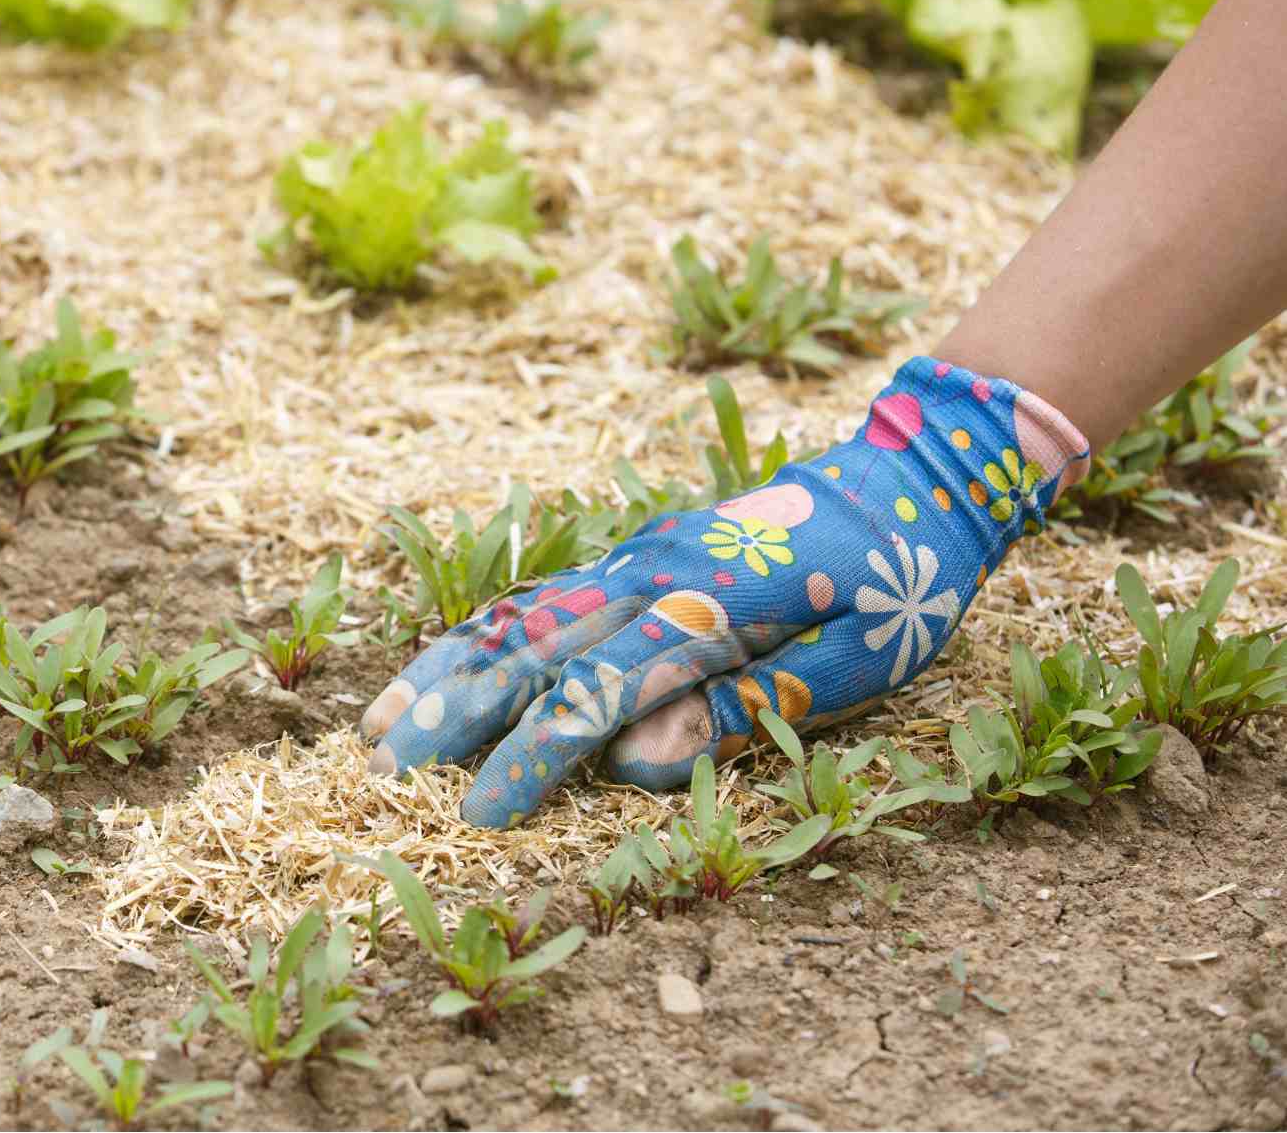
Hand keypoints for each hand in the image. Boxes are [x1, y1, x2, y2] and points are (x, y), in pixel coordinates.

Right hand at [361, 358, 1090, 827]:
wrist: (912, 477)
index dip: (534, 757)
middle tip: (381, 767)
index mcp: (707, 606)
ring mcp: (636, 556)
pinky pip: (542, 594)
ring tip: (379, 721)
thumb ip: (741, 706)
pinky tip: (444, 666)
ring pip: (519, 614)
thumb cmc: (899, 584)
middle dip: (453, 710)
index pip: (597, 693)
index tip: (479, 814)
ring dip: (446, 668)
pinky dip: (482, 633)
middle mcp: (653, 573)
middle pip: (532, 647)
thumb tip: (637, 759)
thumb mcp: (852, 660)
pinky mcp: (633, 554)